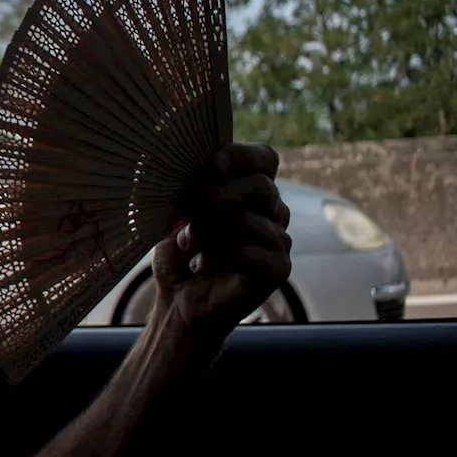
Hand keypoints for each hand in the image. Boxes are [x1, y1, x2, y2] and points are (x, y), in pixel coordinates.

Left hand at [151, 142, 292, 343]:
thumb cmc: (181, 252)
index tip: (212, 166)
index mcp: (249, 188)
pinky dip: (221, 257)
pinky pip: (254, 252)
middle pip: (261, 186)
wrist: (179, 300)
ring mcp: (278, 239)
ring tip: (188, 246)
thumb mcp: (178, 214)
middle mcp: (271, 210)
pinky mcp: (278, 268)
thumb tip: (198, 179)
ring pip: (249, 220)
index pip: (263, 158)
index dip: (241, 156)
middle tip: (189, 212)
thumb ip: (192, 191)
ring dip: (209, 233)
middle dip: (218, 196)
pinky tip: (204, 265)